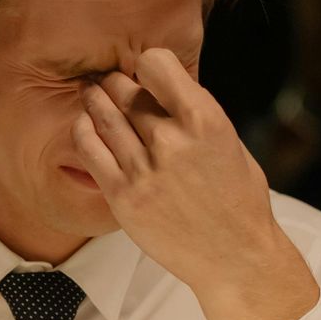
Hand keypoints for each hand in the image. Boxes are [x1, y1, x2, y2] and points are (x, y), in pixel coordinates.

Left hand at [74, 48, 317, 319]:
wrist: (234, 256)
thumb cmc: (237, 200)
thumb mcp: (229, 143)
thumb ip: (194, 115)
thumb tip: (162, 90)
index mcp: (205, 120)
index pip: (156, 63)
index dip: (148, 64)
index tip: (145, 72)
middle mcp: (172, 140)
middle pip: (125, 90)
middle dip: (117, 82)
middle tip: (111, 83)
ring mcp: (143, 169)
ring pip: (103, 115)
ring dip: (95, 100)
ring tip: (92, 94)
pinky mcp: (122, 195)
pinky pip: (89, 149)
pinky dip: (83, 130)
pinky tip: (84, 125)